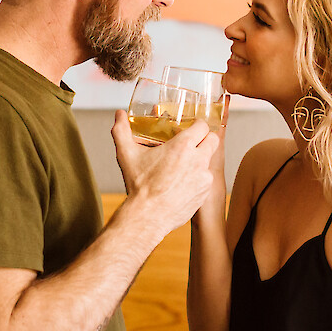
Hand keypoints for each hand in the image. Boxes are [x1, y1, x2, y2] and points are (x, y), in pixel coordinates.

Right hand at [111, 110, 218, 236]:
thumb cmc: (139, 185)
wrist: (148, 216)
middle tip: (192, 145)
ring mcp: (204, 177)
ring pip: (209, 161)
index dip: (197, 126)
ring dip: (200, 161)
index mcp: (183, 146)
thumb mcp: (127, 155)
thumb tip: (119, 115)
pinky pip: (206, 180)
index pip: (203, 126)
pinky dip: (197, 179)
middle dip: (204, 140)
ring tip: (183, 167)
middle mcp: (198, 159)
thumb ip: (121, 131)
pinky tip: (183, 183)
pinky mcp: (205, 192)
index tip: (190, 130)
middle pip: (212, 140)